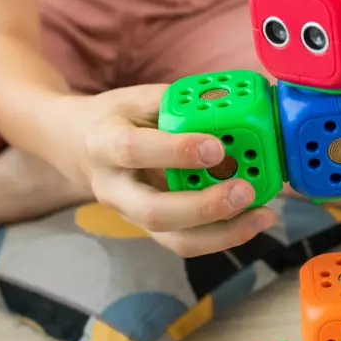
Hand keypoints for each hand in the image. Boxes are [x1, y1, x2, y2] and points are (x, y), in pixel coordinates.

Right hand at [51, 86, 277, 255]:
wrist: (78, 147)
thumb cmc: (117, 118)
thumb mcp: (138, 98)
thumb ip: (177, 104)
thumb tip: (230, 105)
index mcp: (104, 143)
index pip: (134, 151)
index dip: (175, 151)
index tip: (216, 147)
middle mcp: (114, 188)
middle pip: (154, 212)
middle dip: (204, 207)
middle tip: (245, 191)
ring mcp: (131, 215)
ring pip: (173, 239)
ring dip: (222, 233)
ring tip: (262, 215)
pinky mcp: (151, 229)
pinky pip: (187, 242)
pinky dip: (224, 235)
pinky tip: (253, 220)